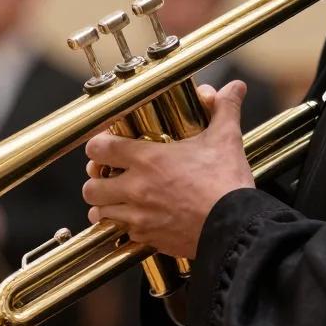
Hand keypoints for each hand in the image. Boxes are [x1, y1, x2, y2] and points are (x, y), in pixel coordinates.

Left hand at [82, 80, 253, 258]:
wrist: (234, 226)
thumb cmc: (226, 184)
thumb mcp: (226, 139)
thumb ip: (224, 109)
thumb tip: (235, 87)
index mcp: (147, 160)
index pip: (98, 148)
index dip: (98, 145)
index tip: (106, 145)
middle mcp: (136, 188)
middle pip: (90, 186)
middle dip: (96, 180)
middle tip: (109, 176)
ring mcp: (138, 216)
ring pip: (99, 212)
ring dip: (104, 206)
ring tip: (116, 200)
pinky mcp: (147, 238)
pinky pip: (120, 233)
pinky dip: (122, 226)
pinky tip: (135, 219)